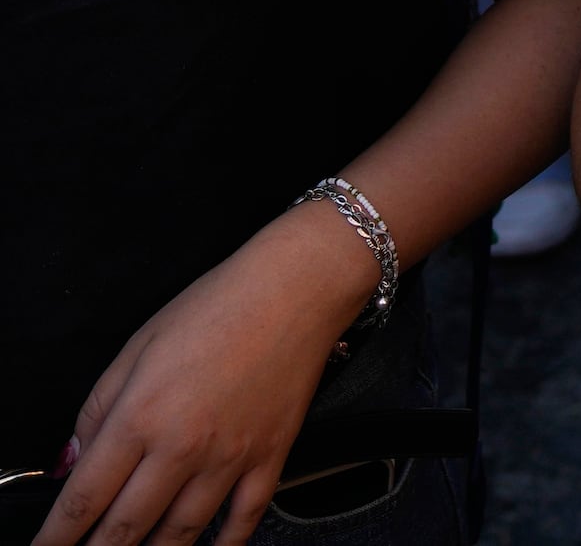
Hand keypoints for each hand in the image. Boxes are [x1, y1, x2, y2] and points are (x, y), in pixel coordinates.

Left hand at [36, 203, 376, 545]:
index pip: (84, 497)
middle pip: (126, 527)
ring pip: (181, 533)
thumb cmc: (216, 306)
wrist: (297, 288)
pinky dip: (224, 544)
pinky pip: (244, 518)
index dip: (56, 535)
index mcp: (140, 415)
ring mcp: (231, 457)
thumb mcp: (137, 347)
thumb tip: (71, 462)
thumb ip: (97, 410)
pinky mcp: (272, 456)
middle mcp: (183, 446)